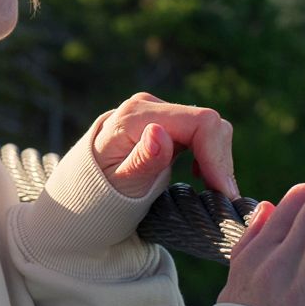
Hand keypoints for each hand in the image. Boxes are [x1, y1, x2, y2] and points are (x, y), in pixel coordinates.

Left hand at [86, 92, 239, 200]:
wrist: (80, 189)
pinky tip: (201, 178)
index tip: (224, 192)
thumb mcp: (118, 185)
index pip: (199, 122)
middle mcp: (149, 106)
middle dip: (220, 161)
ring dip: (217, 160)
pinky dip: (209, 156)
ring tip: (211, 192)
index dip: (218, 156)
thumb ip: (142, 160)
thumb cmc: (95, 193)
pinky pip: (201, 134)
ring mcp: (158, 112)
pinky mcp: (166, 123)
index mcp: (136, 116)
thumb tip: (160, 133)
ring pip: (209, 128)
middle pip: (208, 123)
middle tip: (219, 199)